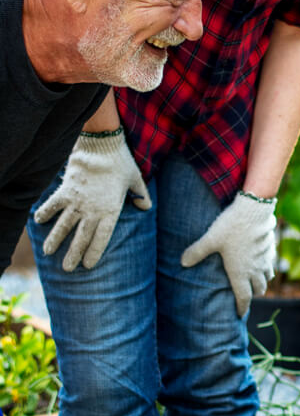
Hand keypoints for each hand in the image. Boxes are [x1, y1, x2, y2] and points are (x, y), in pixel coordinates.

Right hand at [34, 131, 150, 270]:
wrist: (101, 145)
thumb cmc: (121, 163)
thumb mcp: (136, 180)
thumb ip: (142, 195)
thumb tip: (146, 206)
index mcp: (111, 211)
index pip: (102, 237)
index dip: (94, 252)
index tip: (87, 265)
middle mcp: (92, 210)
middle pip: (81, 237)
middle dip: (73, 254)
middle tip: (67, 269)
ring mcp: (77, 201)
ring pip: (64, 225)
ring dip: (55, 239)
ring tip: (47, 252)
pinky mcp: (65, 190)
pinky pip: (53, 204)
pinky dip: (45, 212)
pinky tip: (38, 222)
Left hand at [181, 192, 276, 316]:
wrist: (254, 211)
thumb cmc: (231, 227)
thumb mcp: (210, 239)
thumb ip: (197, 252)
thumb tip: (182, 262)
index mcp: (240, 273)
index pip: (244, 298)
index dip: (242, 308)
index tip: (240, 314)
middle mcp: (255, 270)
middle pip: (259, 289)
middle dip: (253, 294)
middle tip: (246, 295)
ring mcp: (265, 260)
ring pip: (267, 277)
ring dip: (262, 281)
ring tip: (255, 280)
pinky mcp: (271, 249)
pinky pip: (271, 263)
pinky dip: (266, 267)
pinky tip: (260, 261)